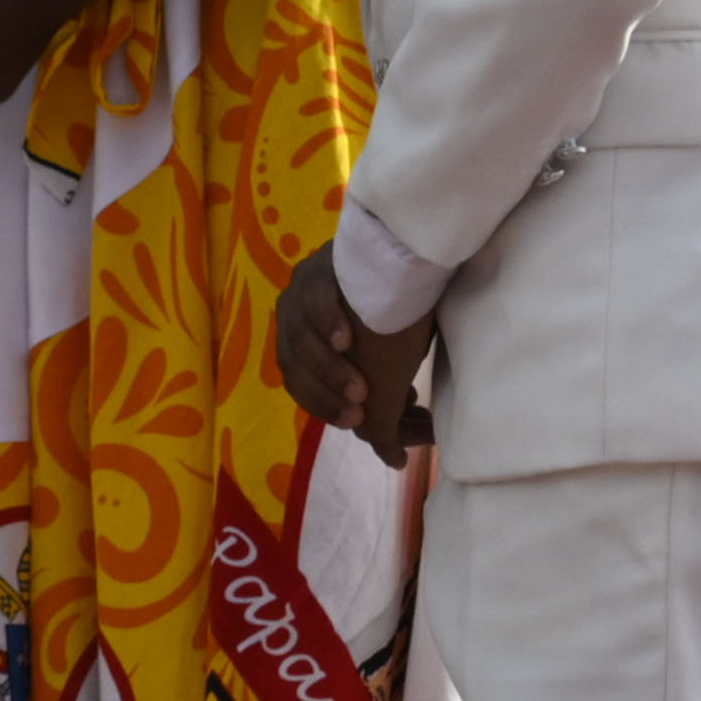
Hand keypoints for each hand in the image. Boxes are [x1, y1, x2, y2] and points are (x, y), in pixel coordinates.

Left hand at [272, 247, 434, 448]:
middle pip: (295, 362)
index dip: (321, 405)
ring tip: (361, 389)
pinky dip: (326, 321)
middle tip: (360, 412)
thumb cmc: (395, 309)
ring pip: (301, 336)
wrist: (407, 247)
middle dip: (327, 392)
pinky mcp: (318, 264)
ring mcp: (302, 286)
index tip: (355, 424)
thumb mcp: (386, 362)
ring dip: (330, 369)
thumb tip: (393, 453)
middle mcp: (293, 311)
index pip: (297, 380)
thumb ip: (380, 401)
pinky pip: (313, 295)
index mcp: (300, 336)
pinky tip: (345, 341)